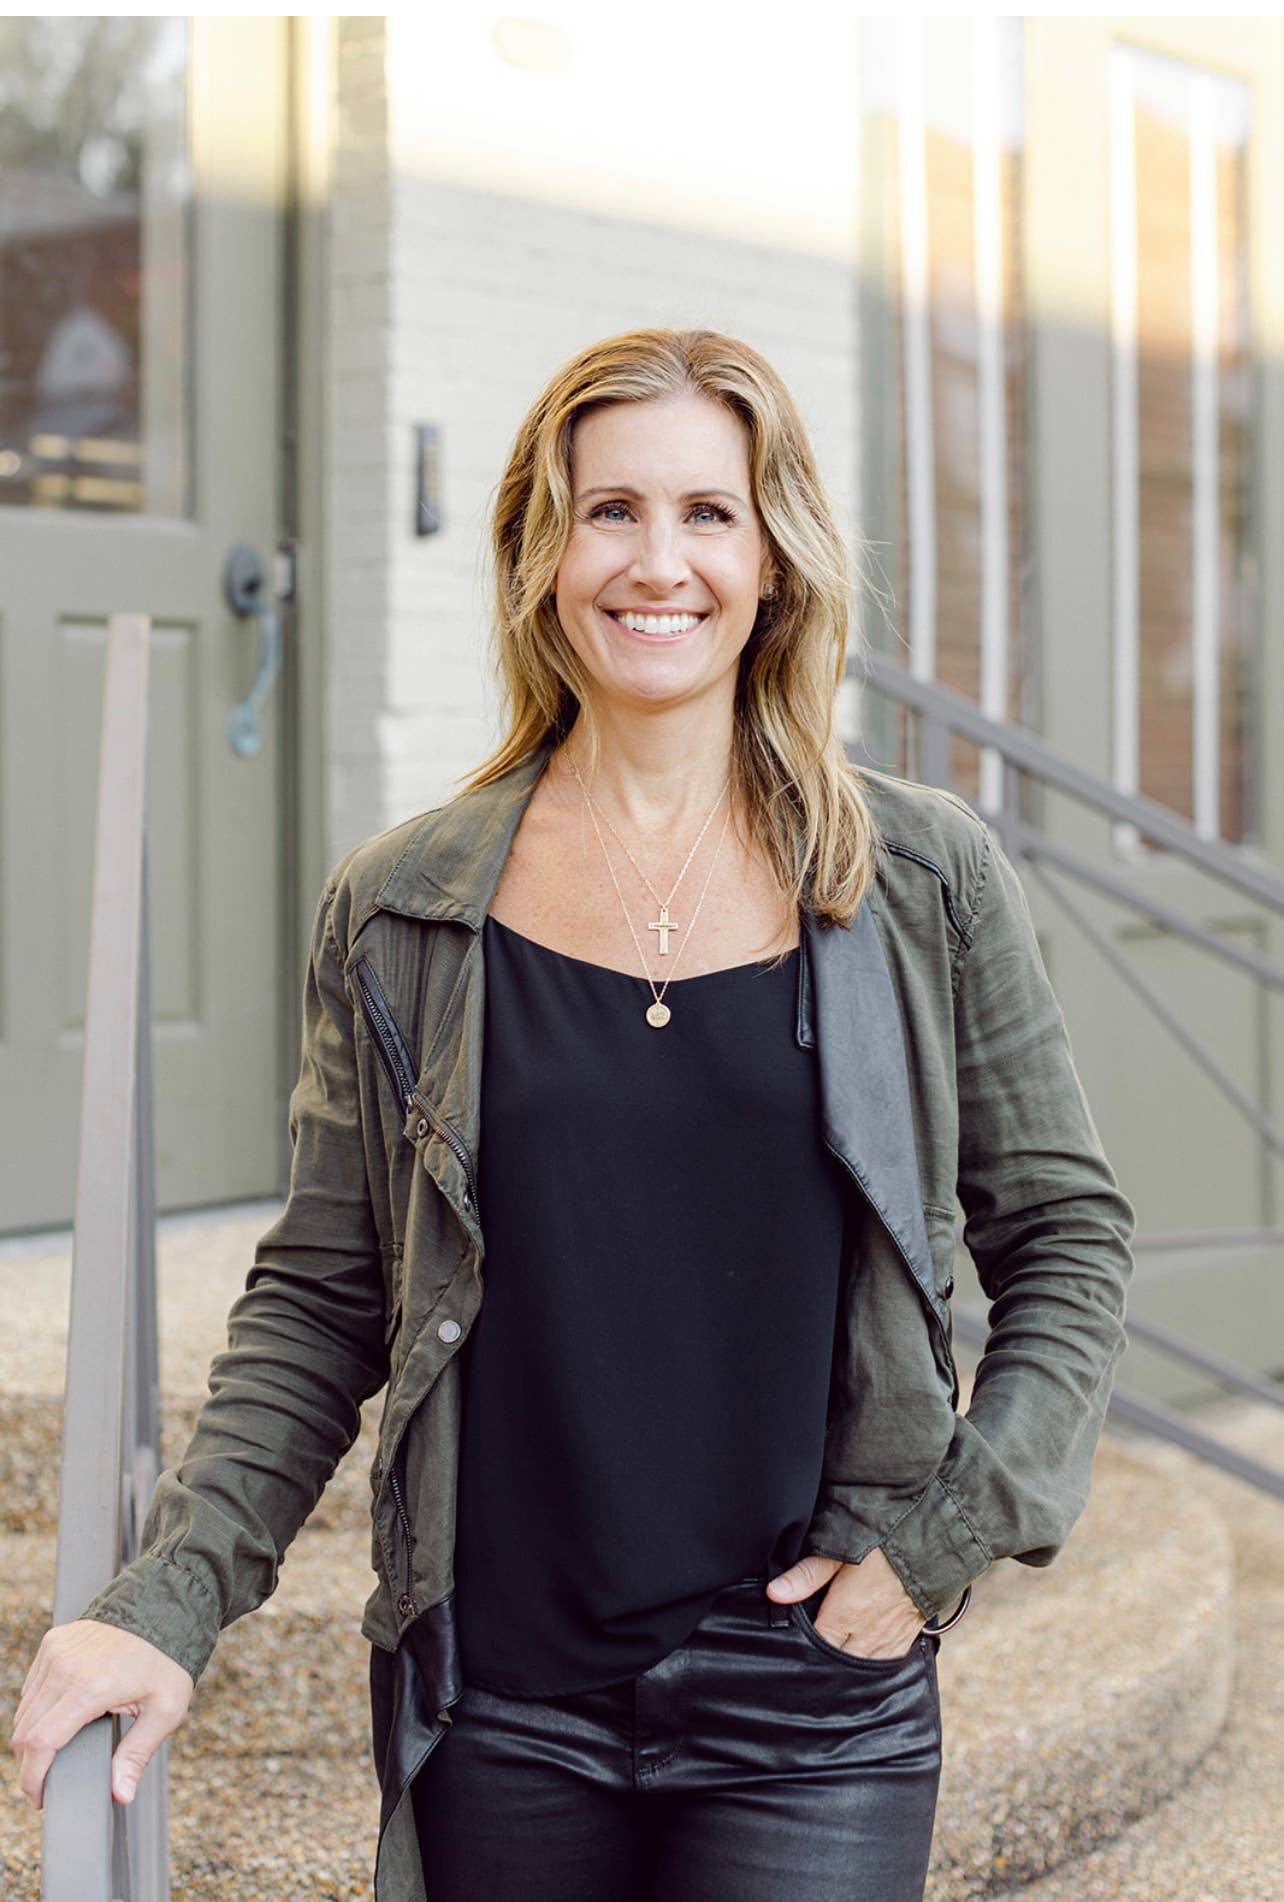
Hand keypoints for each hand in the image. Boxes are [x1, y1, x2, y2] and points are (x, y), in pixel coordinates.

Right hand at [10, 1619, 194, 1810]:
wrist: (166, 1605)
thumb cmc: (168, 1657)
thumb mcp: (165, 1709)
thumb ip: (137, 1754)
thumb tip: (121, 1794)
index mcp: (91, 1686)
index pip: (41, 1743)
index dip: (32, 1779)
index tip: (39, 1798)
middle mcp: (66, 1667)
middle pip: (25, 1731)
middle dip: (29, 1765)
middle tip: (47, 1783)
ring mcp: (56, 1651)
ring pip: (24, 1710)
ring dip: (31, 1738)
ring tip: (54, 1754)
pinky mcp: (53, 1641)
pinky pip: (32, 1687)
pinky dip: (36, 1710)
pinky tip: (57, 1719)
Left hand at [765, 1547, 925, 1659]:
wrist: (931, 1546)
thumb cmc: (882, 1545)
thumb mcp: (838, 1552)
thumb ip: (806, 1576)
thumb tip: (774, 1594)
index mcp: (845, 1616)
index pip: (815, 1645)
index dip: (803, 1642)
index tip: (795, 1636)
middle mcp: (866, 1636)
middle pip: (836, 1662)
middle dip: (824, 1657)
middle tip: (814, 1645)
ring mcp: (888, 1641)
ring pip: (860, 1667)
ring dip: (848, 1661)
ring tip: (836, 1651)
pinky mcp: (907, 1639)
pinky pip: (885, 1663)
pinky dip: (872, 1661)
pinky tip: (863, 1651)